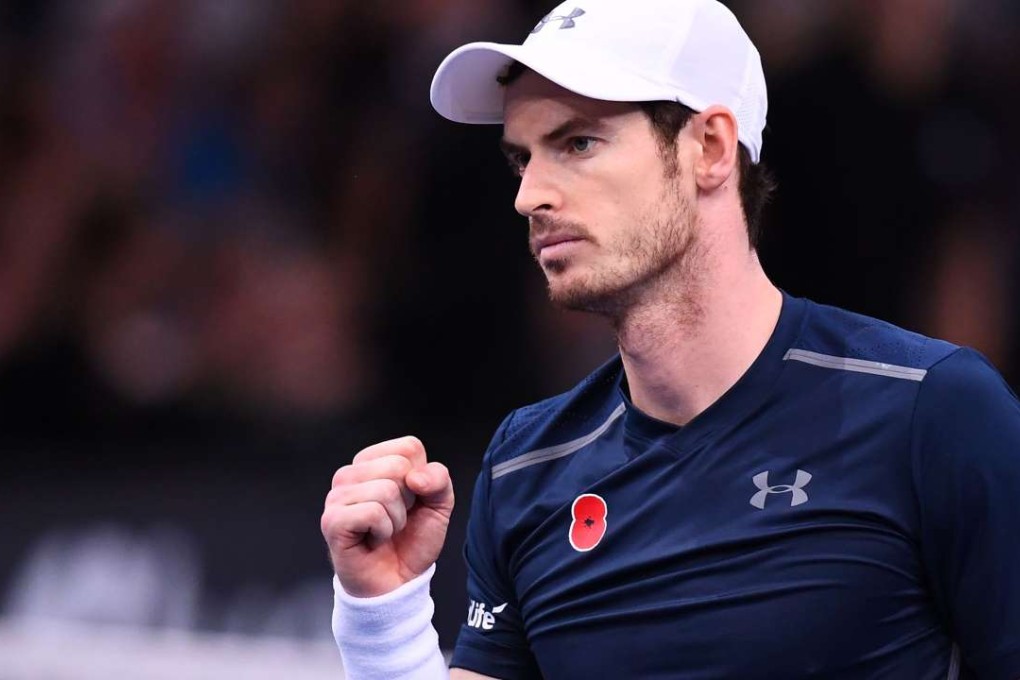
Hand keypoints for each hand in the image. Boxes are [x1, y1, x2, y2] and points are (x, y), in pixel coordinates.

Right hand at [321, 436, 454, 597]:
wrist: (398, 583)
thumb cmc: (412, 541)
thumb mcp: (439, 505)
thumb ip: (438, 479)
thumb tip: (414, 477)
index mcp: (371, 462)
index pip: (409, 447)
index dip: (422, 479)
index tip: (411, 502)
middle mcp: (349, 474)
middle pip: (397, 466)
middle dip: (409, 500)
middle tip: (395, 520)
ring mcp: (337, 497)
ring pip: (386, 489)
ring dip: (396, 519)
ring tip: (384, 532)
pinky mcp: (332, 521)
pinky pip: (373, 512)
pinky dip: (383, 531)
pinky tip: (373, 541)